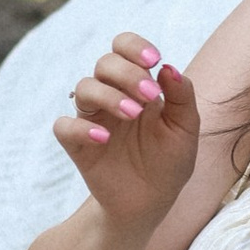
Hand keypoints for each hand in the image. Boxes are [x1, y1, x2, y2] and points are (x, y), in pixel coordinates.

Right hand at [51, 32, 197, 228]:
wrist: (153, 203)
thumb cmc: (169, 162)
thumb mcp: (186, 130)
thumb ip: (182, 96)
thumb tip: (169, 67)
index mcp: (136, 85)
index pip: (123, 48)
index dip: (133, 46)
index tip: (154, 60)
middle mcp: (111, 96)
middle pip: (104, 63)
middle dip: (127, 74)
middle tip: (151, 96)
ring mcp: (92, 120)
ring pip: (83, 88)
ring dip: (109, 96)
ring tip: (133, 115)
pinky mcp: (77, 145)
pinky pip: (63, 126)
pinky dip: (80, 128)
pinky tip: (104, 138)